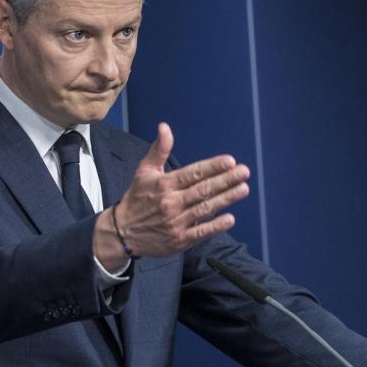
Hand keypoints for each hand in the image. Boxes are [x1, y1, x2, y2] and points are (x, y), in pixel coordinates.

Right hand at [95, 123, 250, 264]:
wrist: (122, 232)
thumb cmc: (137, 198)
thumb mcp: (144, 171)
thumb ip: (159, 149)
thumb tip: (164, 126)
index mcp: (164, 184)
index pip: (193, 173)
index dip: (212, 167)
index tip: (230, 161)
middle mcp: (171, 202)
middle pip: (203, 190)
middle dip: (225, 180)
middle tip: (244, 172)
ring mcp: (176, 222)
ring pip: (205, 208)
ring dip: (226, 199)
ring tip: (243, 189)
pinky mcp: (179, 240)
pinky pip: (200, 232)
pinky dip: (215, 226)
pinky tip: (230, 218)